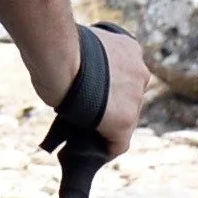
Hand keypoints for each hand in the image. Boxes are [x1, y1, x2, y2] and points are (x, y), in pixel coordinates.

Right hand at [37, 22, 153, 161]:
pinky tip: (93, 152)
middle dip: (111, 103)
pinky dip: (106, 148)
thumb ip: (88, 60)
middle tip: (87, 109)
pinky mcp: (124, 122)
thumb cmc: (56, 46)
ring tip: (85, 133)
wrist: (59, 55)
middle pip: (129, 97)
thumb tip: (79, 78)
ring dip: (108, 124)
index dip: (109, 85)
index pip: (126, 74)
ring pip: (127, 119)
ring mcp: (134, 99)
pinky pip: (118, 143)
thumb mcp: (80, 45)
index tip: (93, 90)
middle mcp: (140, 73)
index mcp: (130, 49)